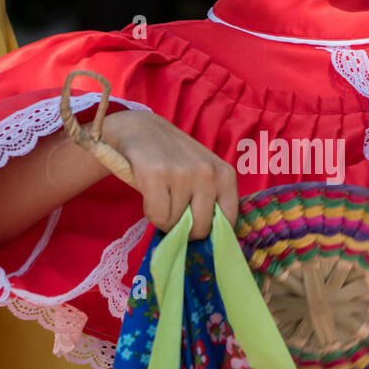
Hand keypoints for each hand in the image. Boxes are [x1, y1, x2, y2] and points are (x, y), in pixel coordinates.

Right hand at [104, 109, 238, 239]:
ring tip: (161, 195)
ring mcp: (182, 173)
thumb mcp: (203, 172)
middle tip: (174, 212)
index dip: (209, 230)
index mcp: (225, 175)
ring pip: (176, 223)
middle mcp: (207, 173)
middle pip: (200, 228)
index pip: (228, 221)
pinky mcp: (156, 175)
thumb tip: (210, 240)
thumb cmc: (174, 158)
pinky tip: (150, 195)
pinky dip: (151, 213)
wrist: (140, 128)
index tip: (196, 225)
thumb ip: (211, 199)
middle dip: (185, 229)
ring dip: (165, 217)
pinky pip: (157, 216)